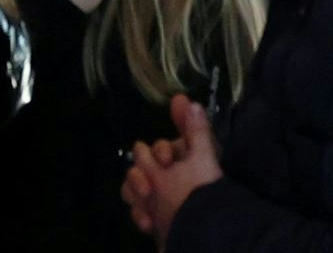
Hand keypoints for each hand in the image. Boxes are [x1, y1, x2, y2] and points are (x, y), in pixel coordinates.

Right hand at [121, 95, 223, 241]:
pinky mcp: (151, 215)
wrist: (199, 235)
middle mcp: (167, 177)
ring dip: (135, 192)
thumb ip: (194, 129)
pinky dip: (139, 214)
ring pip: (131, 185)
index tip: (167, 160)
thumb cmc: (198, 194)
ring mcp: (157, 196)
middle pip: (139, 163)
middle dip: (141, 172)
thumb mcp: (200, 159)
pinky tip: (149, 223)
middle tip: (151, 186)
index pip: (159, 147)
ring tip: (147, 202)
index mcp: (180, 163)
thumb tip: (186, 98)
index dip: (160, 151)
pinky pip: (135, 208)